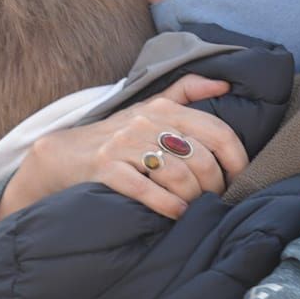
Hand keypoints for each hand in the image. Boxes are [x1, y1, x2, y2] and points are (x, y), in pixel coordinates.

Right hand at [0, 74, 248, 220]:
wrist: (60, 156)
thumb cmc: (114, 136)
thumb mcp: (148, 107)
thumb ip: (186, 92)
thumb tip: (225, 84)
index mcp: (163, 109)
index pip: (216, 131)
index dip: (236, 158)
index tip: (240, 177)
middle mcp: (146, 123)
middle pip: (201, 158)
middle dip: (214, 185)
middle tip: (214, 199)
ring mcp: (124, 146)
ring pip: (178, 176)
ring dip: (193, 198)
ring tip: (193, 208)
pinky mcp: (106, 170)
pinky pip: (147, 190)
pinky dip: (168, 205)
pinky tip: (176, 214)